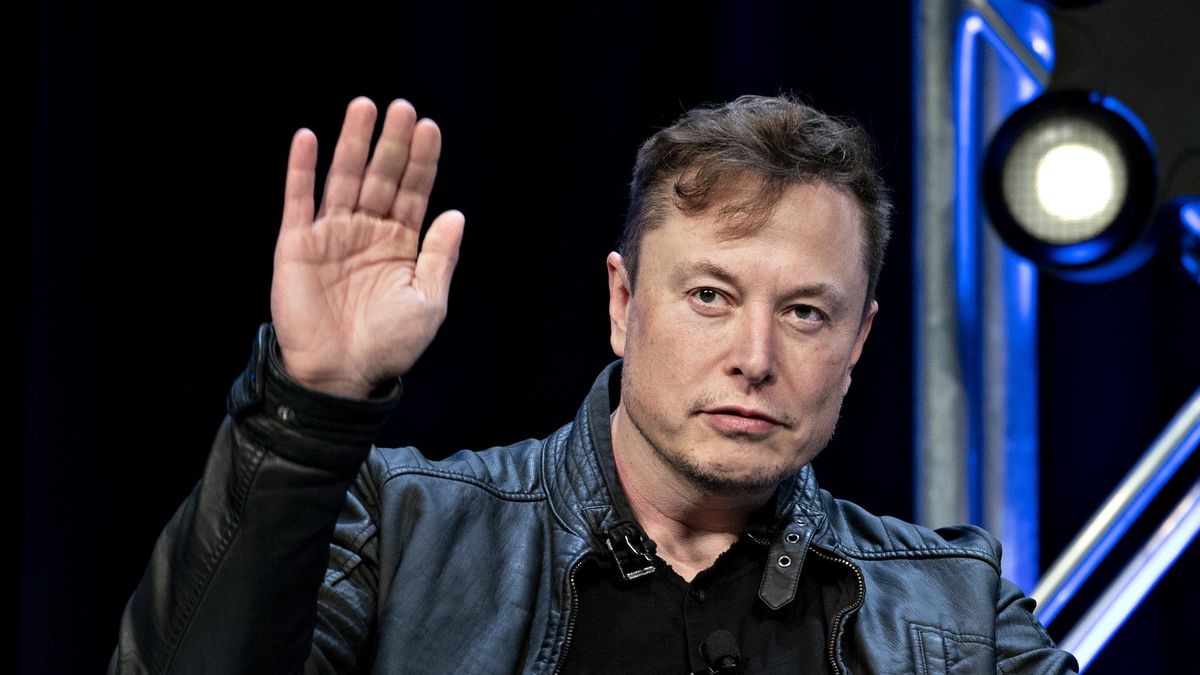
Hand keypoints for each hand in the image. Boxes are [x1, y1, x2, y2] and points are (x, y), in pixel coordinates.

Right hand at [270, 97, 464, 397]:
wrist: (340, 376)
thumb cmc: (387, 345)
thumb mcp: (427, 303)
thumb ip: (440, 257)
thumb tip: (456, 214)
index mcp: (399, 244)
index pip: (414, 192)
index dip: (422, 160)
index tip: (429, 127)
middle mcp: (366, 232)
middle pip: (381, 176)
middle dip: (392, 143)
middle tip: (402, 107)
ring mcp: (331, 235)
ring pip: (343, 178)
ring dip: (352, 143)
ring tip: (363, 107)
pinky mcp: (297, 244)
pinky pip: (298, 200)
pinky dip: (302, 170)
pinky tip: (309, 138)